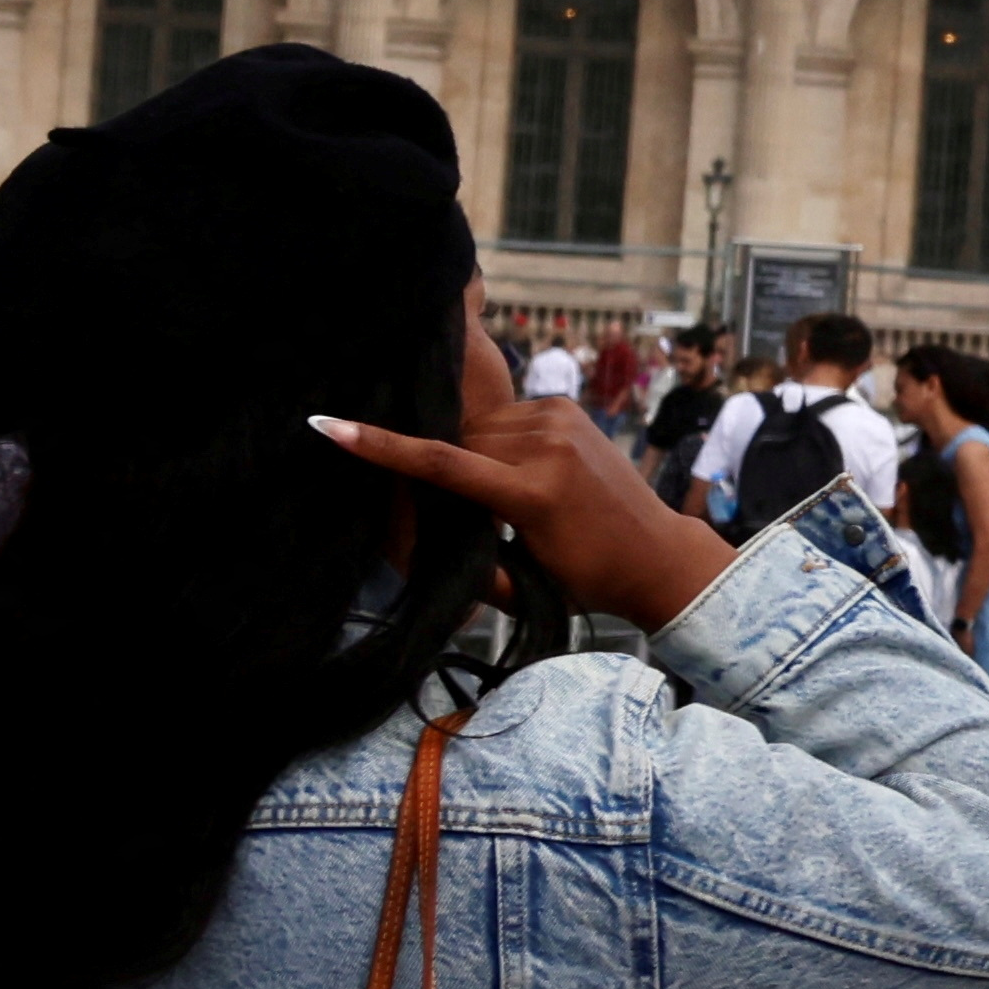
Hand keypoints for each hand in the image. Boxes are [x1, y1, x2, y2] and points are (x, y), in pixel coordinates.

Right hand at [314, 306, 727, 631]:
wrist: (657, 553)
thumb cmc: (586, 579)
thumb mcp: (521, 579)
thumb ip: (464, 562)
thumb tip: (407, 544)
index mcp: (533, 492)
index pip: (441, 463)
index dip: (380, 447)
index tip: (330, 427)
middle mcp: (548, 447)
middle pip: (456, 443)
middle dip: (444, 466)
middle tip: (465, 505)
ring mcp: (561, 421)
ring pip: (478, 427)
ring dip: (472, 452)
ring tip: (499, 490)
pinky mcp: (568, 408)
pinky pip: (505, 416)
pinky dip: (497, 439)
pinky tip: (517, 466)